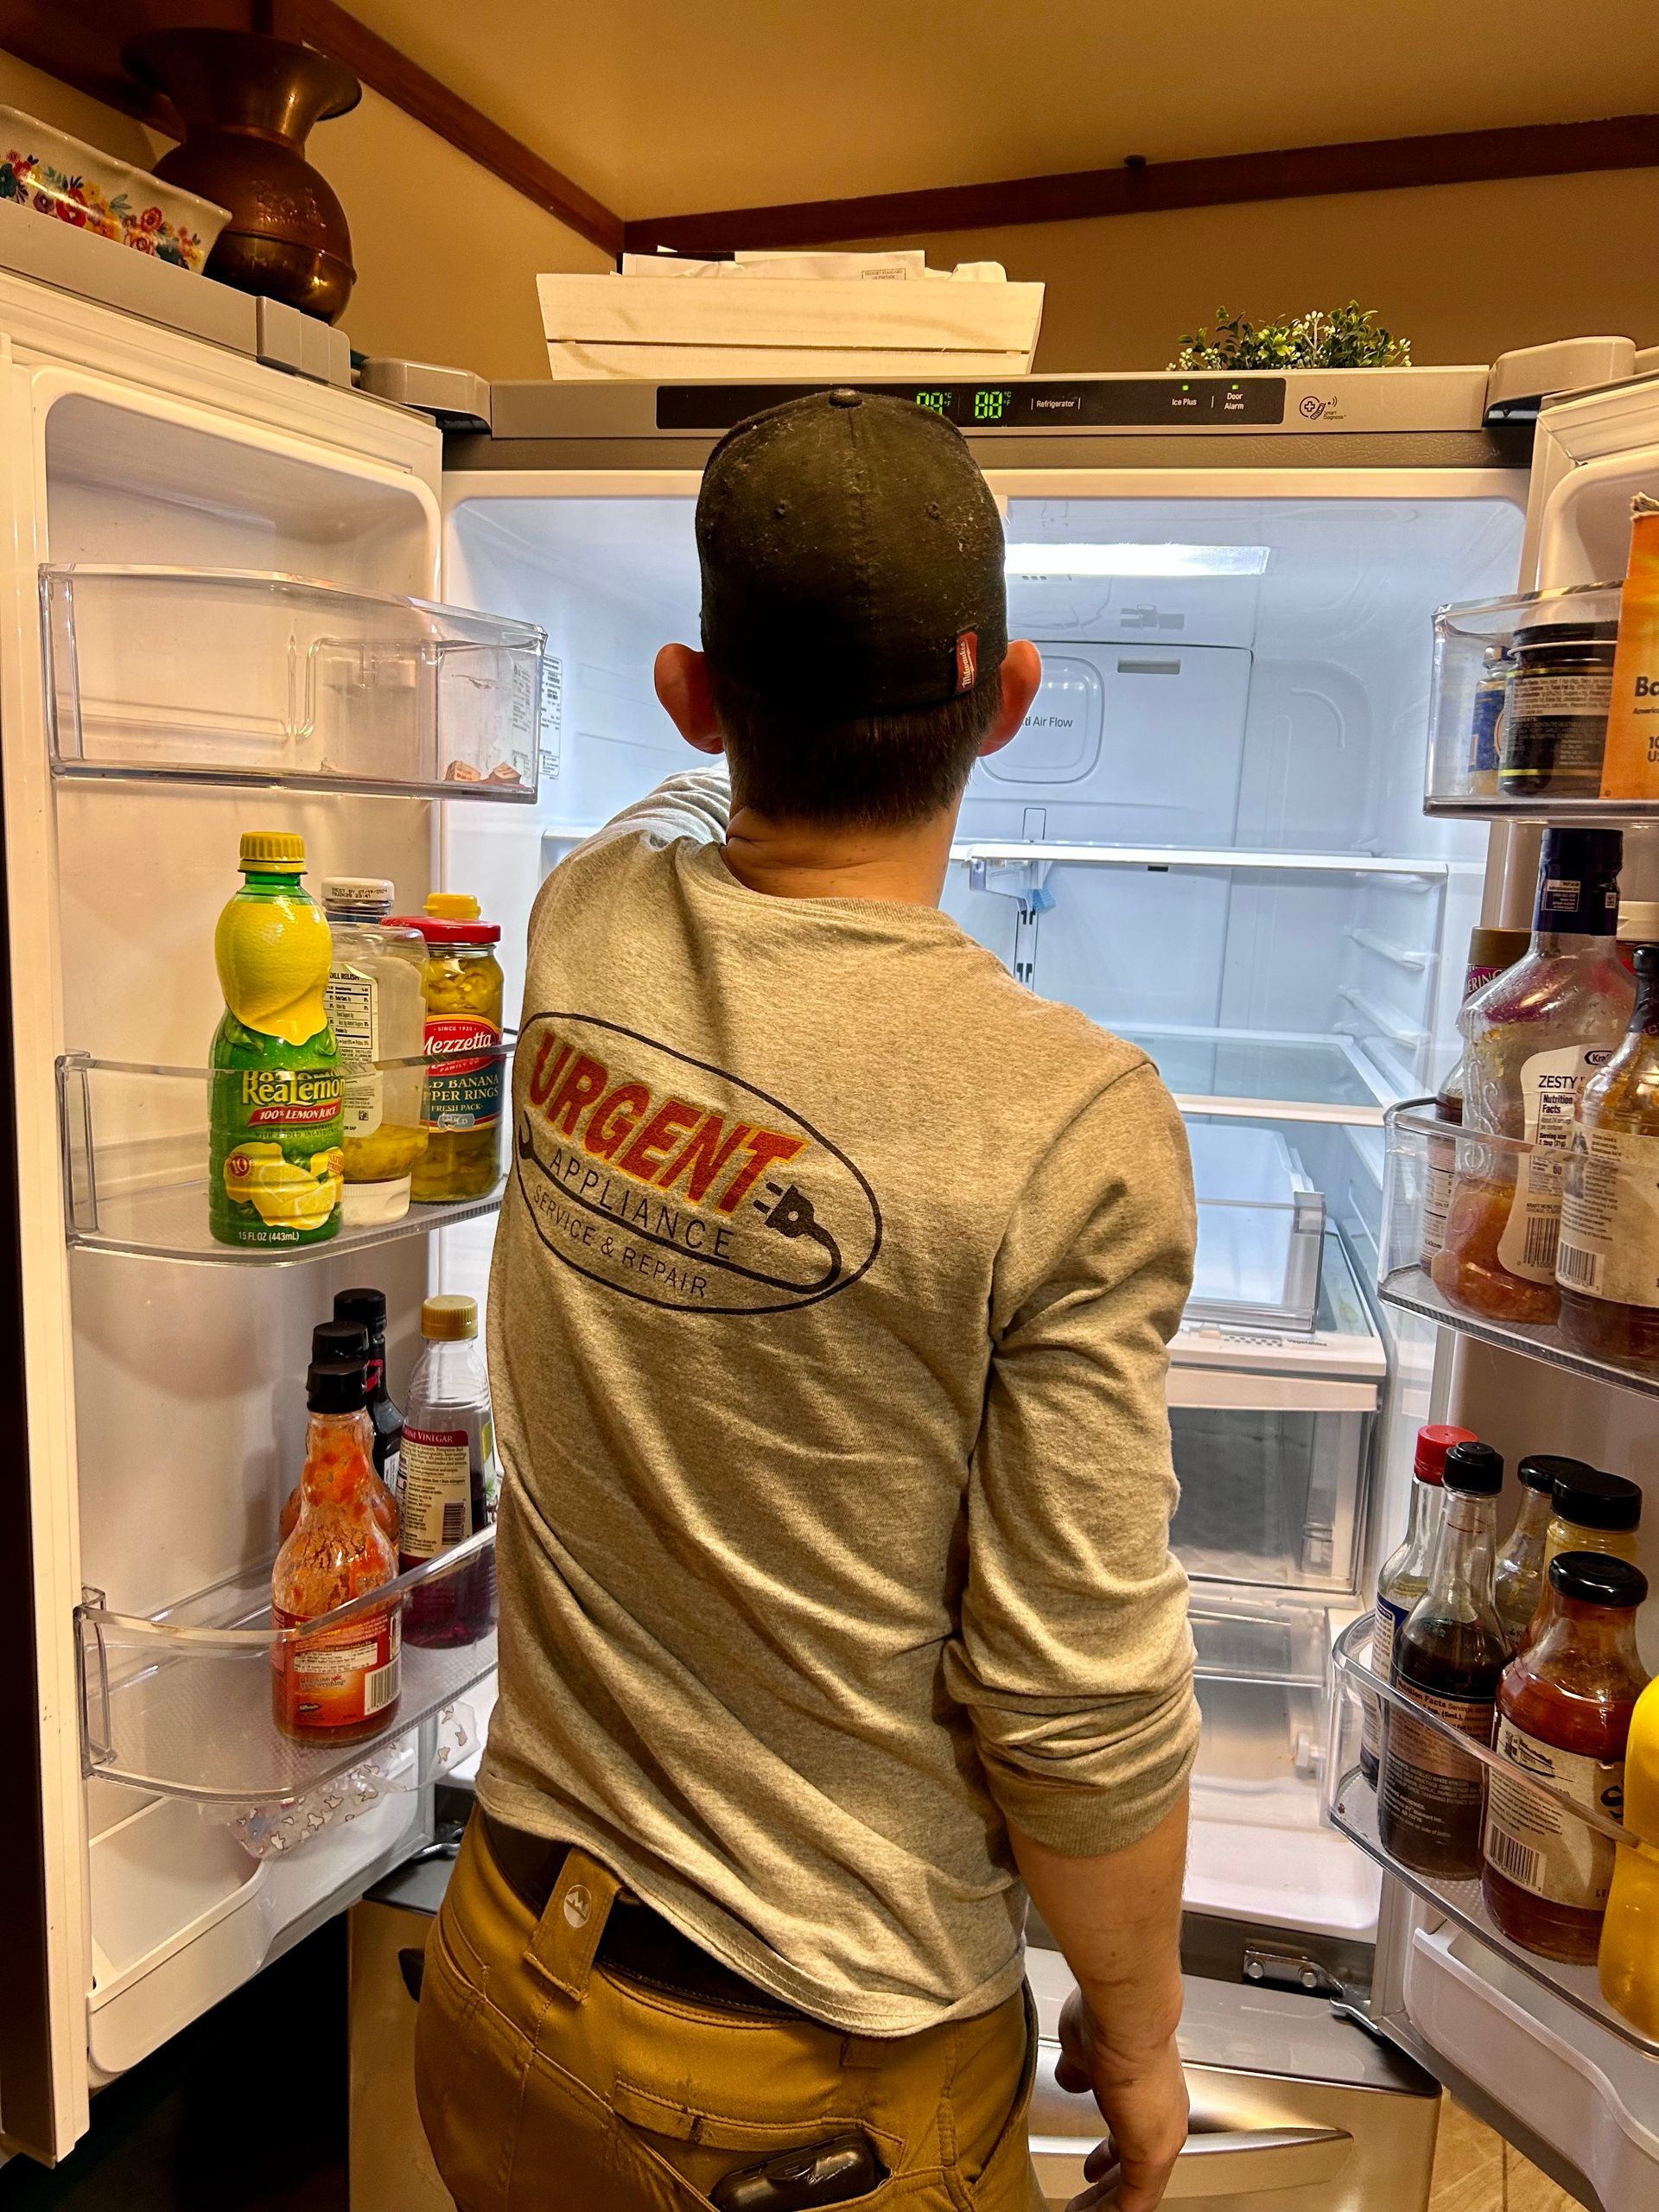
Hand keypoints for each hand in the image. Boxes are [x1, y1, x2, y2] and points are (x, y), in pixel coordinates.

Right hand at [1054, 1988, 1187, 2211]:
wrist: (1126, 2010)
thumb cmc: (1108, 2016)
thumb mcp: (1082, 2048)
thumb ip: (1079, 2068)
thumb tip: (1071, 2073)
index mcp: (1148, 2092)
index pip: (1130, 2136)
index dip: (1108, 2158)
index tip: (1091, 2169)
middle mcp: (1163, 2118)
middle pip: (1135, 2169)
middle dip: (1105, 2187)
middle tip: (1085, 2200)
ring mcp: (1161, 2137)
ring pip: (1136, 2190)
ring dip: (1105, 2205)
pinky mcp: (1153, 2154)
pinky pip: (1133, 2201)